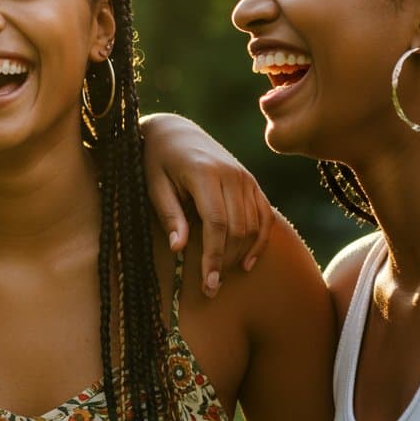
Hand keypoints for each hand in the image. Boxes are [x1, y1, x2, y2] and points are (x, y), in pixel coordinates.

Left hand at [141, 112, 273, 295]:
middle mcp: (231, 174)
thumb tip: (178, 248)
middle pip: (237, 228)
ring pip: (253, 225)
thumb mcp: (154, 185)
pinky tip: (248, 262)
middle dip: (226, 262)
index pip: (216, 223)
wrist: (174, 131)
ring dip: (242, 255)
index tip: (208, 284)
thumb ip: (169, 214)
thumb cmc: (157, 161)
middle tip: (211, 289)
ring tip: (224, 277)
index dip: (214, 257)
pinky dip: (260, 240)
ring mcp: (245, 177)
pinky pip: (265, 215)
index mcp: (205, 173)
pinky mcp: (252, 182)